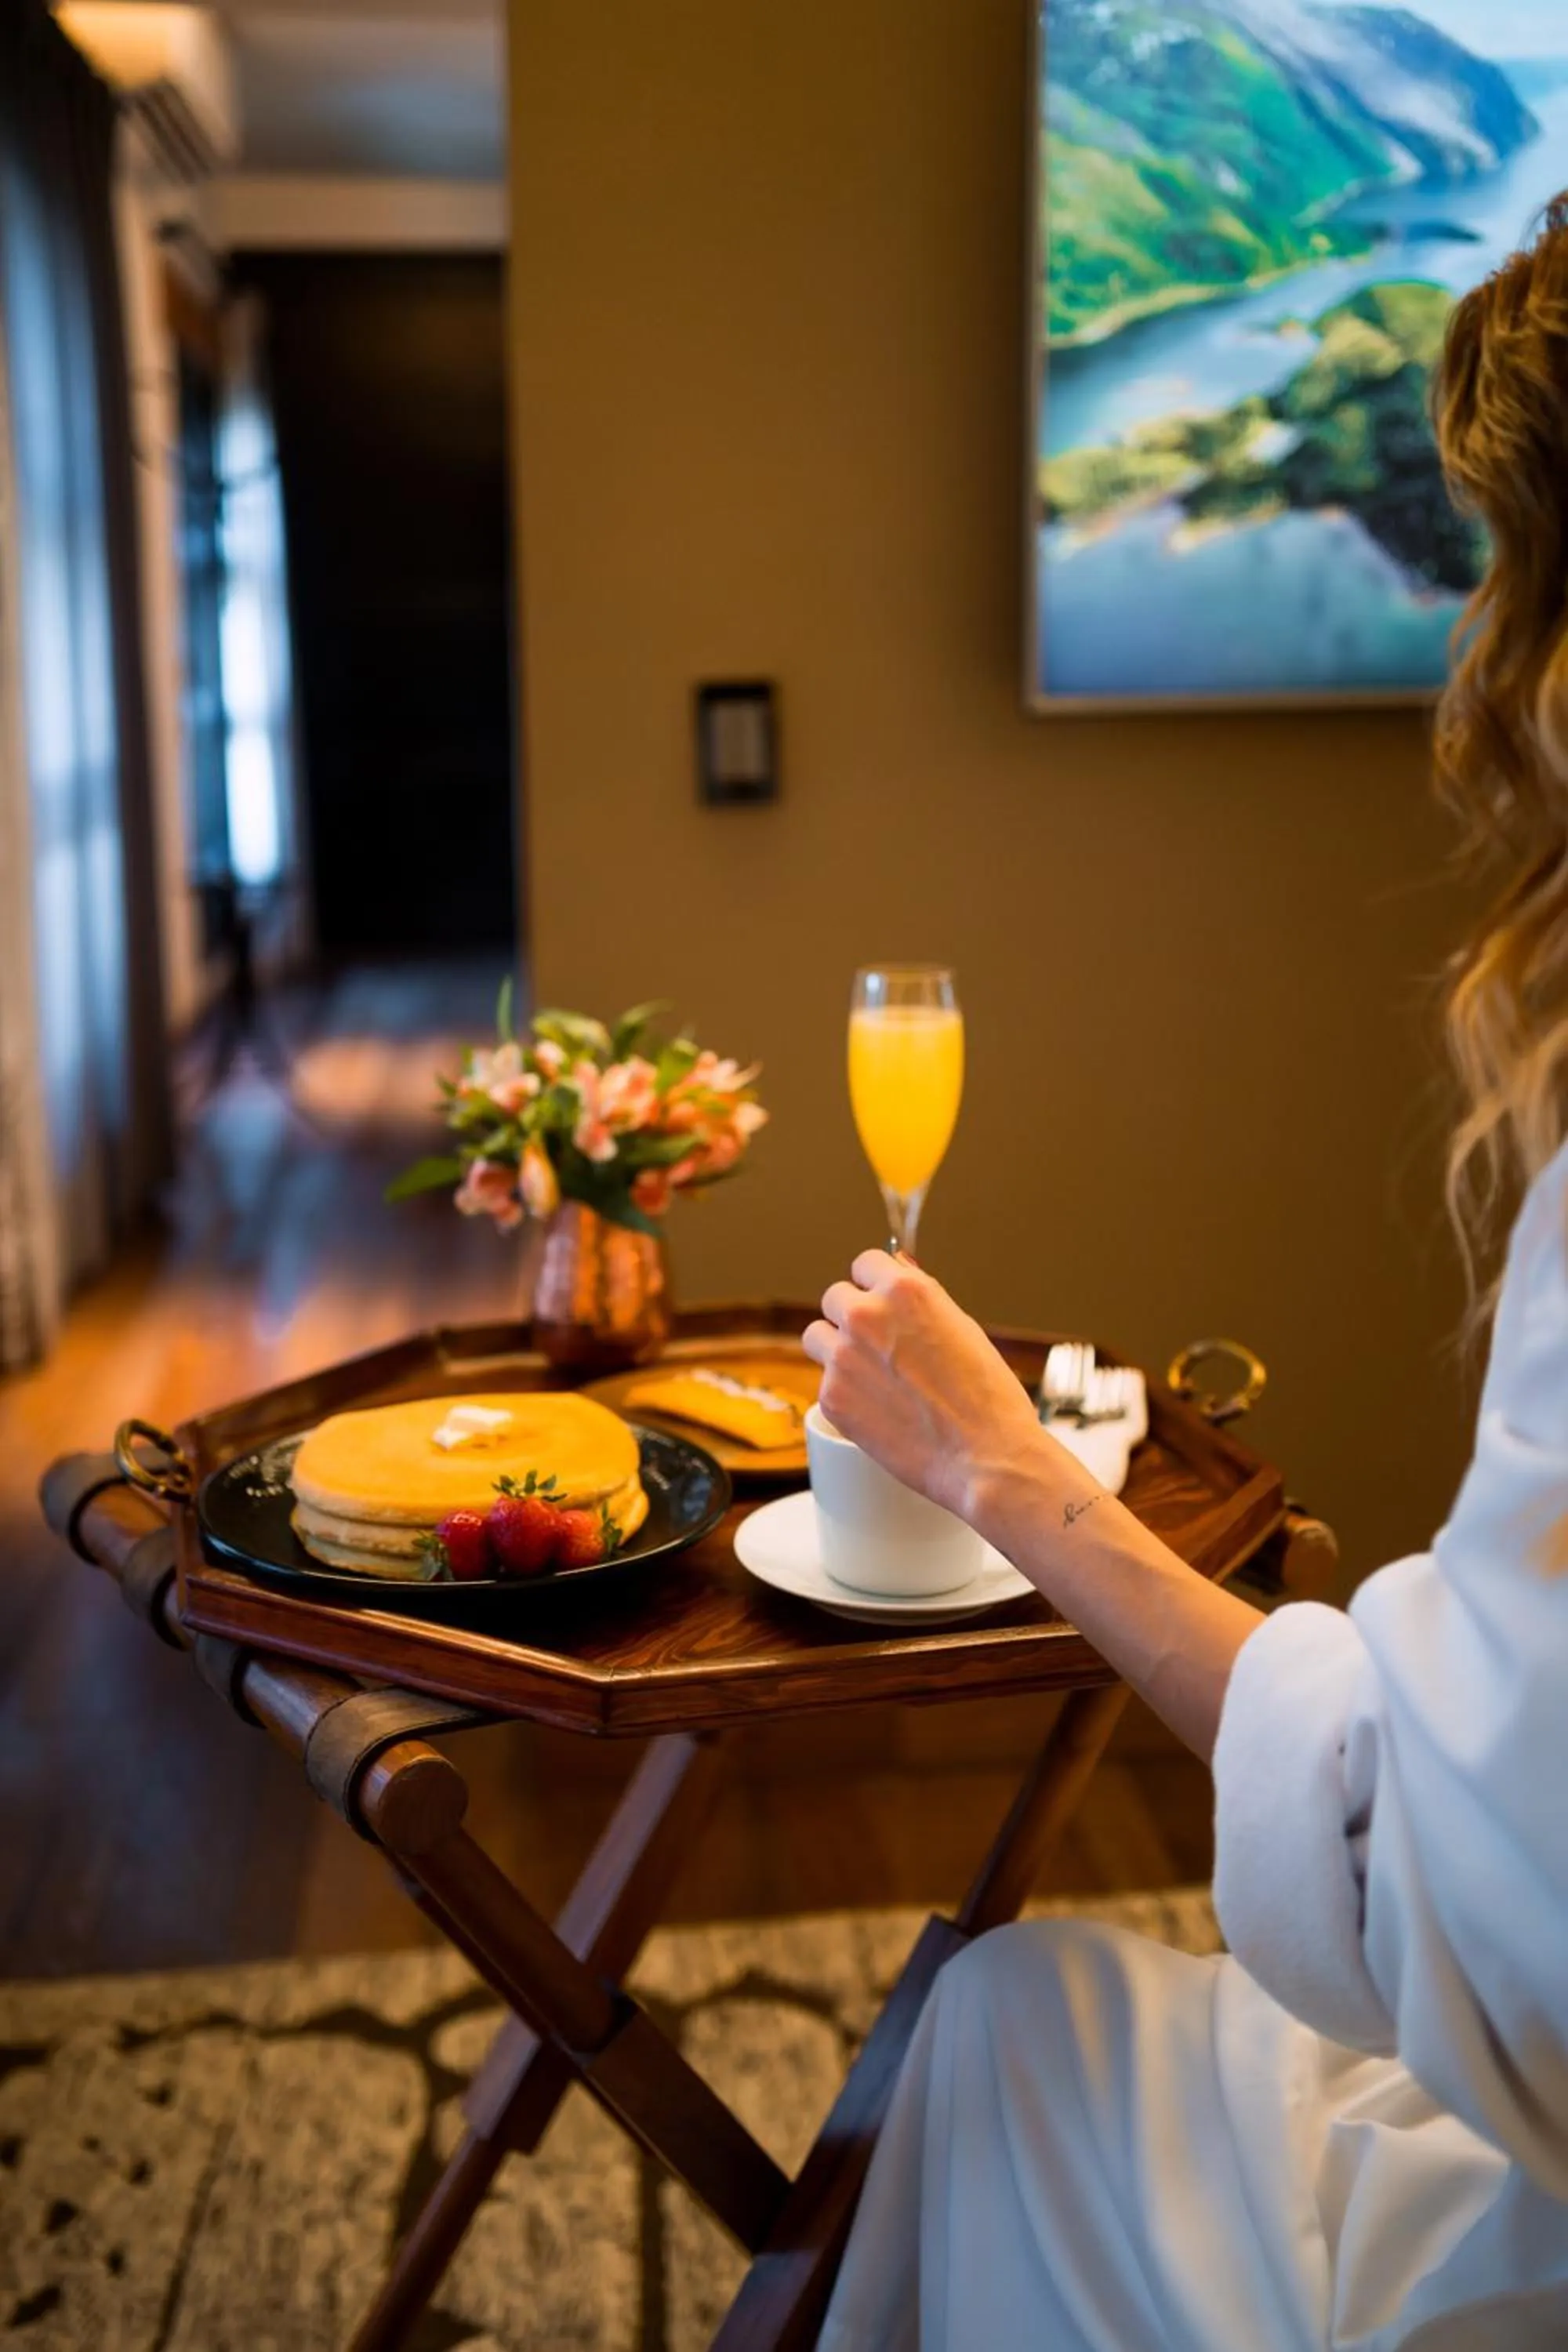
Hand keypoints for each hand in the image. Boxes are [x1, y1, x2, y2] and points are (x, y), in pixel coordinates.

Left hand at [802, 1252, 1048, 1522]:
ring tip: (870, 1376)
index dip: (873, 1285)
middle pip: (835, 1297)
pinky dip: (844, 1393)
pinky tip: (877, 1409)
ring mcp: (843, 1356)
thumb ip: (920, 1298)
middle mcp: (866, 1315)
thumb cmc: (987, 1397)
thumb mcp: (962, 1327)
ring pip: (817, 1336)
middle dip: (853, 1317)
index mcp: (904, 1290)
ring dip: (836, 1349)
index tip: (878, 1300)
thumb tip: (897, 1271)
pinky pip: (824, 1382)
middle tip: (878, 1346)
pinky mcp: (831, 1397)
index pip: (864, 1263)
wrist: (985, 1457)